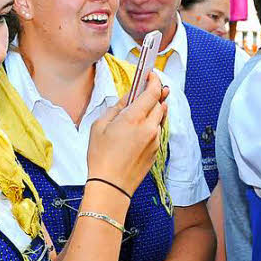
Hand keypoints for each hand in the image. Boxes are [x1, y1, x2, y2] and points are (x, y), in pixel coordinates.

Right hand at [87, 73, 167, 194]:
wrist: (111, 185)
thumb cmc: (101, 157)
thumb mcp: (100, 126)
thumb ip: (116, 108)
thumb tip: (126, 99)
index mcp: (134, 118)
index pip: (153, 92)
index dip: (154, 80)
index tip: (151, 75)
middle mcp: (149, 127)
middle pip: (160, 103)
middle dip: (155, 94)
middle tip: (147, 89)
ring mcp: (155, 140)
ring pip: (160, 118)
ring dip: (154, 110)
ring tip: (143, 109)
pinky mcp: (156, 150)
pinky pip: (157, 131)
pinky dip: (152, 125)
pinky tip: (140, 129)